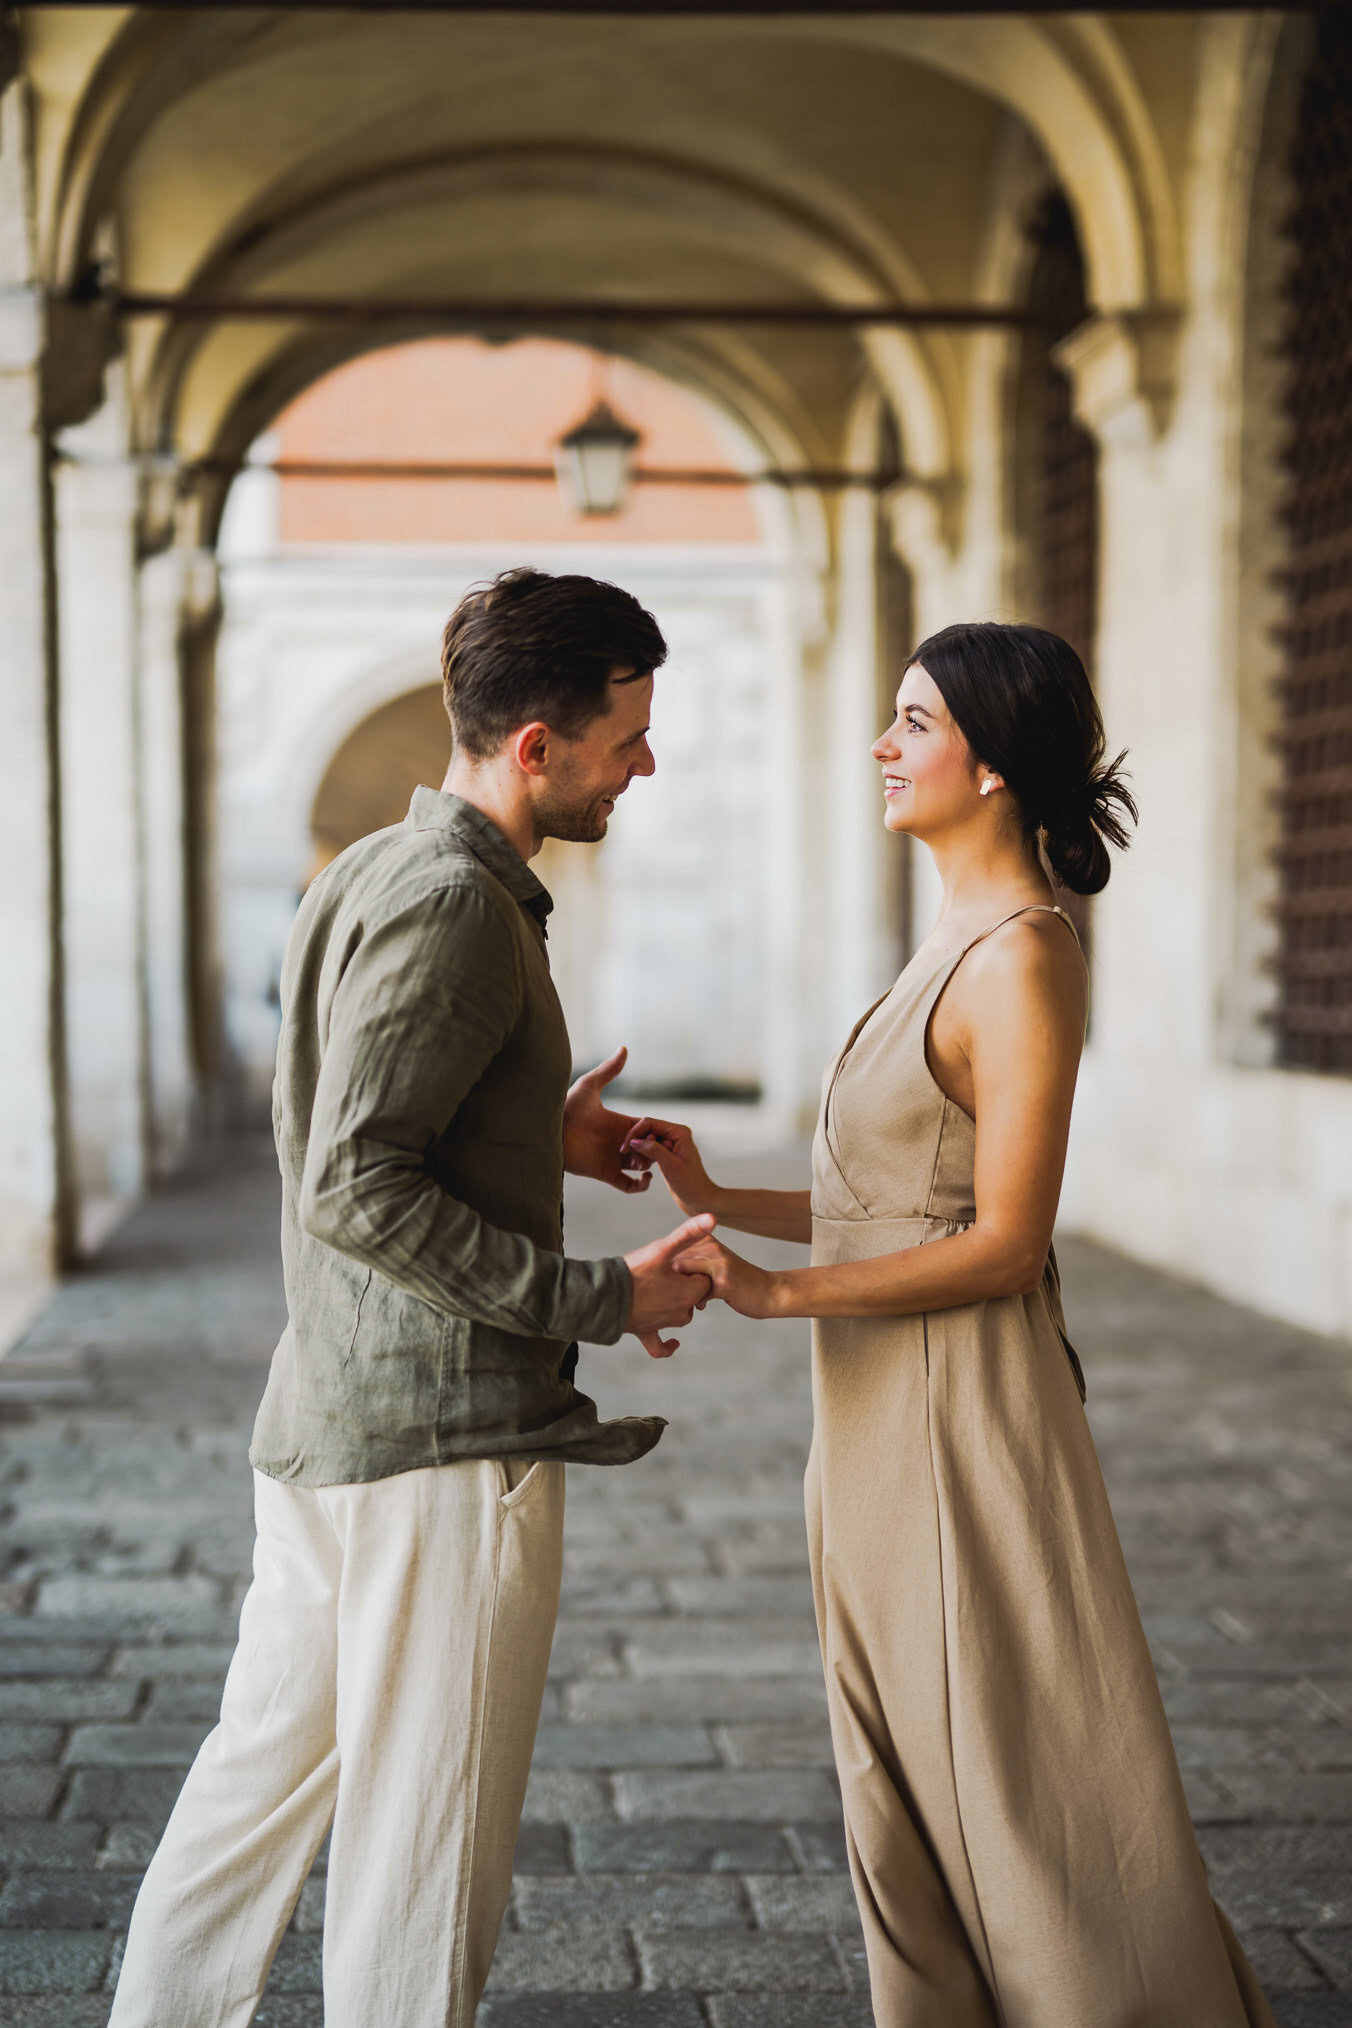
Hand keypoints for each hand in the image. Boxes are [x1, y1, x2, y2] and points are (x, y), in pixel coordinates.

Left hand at [563, 1047, 690, 1195]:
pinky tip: (646, 1177)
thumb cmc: (566, 1108)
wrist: (549, 1132)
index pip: (646, 1127)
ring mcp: (613, 1159)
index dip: (655, 1129)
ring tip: (649, 1159)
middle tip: (656, 1146)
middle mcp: (619, 1141)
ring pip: (643, 1166)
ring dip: (651, 1163)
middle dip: (656, 1147)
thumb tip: (624, 1048)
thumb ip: (608, 1070)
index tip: (659, 1130)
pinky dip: (642, 1186)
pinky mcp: (606, 1174)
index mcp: (619, 1122)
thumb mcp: (589, 1086)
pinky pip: (630, 1186)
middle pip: (648, 1147)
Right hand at [621, 1120, 718, 1216]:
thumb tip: (634, 1141)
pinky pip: (650, 1148)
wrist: (699, 1199)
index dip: (635, 1133)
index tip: (625, 1148)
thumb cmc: (690, 1184)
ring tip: (638, 1164)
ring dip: (639, 1149)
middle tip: (626, 1156)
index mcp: (680, 1132)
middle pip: (647, 1129)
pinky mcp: (667, 1153)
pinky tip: (642, 1166)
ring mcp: (671, 1144)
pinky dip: (643, 1155)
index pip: (650, 1123)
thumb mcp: (671, 1166)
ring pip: (647, 1139)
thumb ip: (653, 1150)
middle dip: (635, 1141)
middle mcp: (676, 1134)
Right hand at [624, 1212, 716, 1358]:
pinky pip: (660, 1346)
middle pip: (693, 1298)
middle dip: (686, 1286)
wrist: (605, 1297)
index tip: (680, 1260)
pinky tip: (674, 1344)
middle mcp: (680, 1312)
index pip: (704, 1279)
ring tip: (661, 1288)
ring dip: (676, 1305)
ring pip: (680, 1316)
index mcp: (689, 1292)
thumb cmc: (634, 1272)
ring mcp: (663, 1324)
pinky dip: (668, 1346)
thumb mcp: (662, 1248)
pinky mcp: (646, 1333)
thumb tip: (712, 1218)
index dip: (694, 1268)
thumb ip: (688, 1233)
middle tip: (669, 1271)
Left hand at [673, 1237, 779, 1320]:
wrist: (769, 1292)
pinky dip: (697, 1301)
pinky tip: (703, 1304)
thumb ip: (693, 1262)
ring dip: (681, 1292)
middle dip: (670, 1282)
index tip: (668, 1282)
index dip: (665, 1270)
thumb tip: (665, 1271)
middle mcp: (711, 1246)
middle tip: (676, 1294)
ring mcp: (717, 1262)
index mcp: (706, 1239)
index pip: (672, 1250)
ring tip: (691, 1299)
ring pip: (683, 1277)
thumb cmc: (738, 1281)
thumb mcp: (714, 1264)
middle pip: (673, 1263)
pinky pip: (697, 1293)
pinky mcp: (722, 1281)